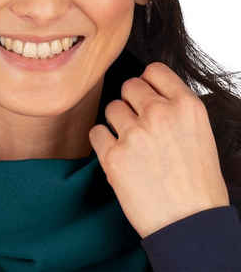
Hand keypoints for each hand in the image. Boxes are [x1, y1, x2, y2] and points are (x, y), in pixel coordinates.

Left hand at [89, 61, 229, 238]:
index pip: (154, 70)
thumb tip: (148, 92)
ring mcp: (135, 134)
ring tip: (132, 145)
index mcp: (186, 106)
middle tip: (139, 125)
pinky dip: (103, 143)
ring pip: (112, 108)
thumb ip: (174, 107)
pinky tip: (118, 156)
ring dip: (117, 123)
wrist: (191, 226)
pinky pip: (96, 132)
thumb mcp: (199, 132)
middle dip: (131, 103)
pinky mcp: (113, 156)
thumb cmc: (198, 184)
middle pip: (129, 86)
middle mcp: (160, 114)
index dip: (148, 83)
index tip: (145, 95)